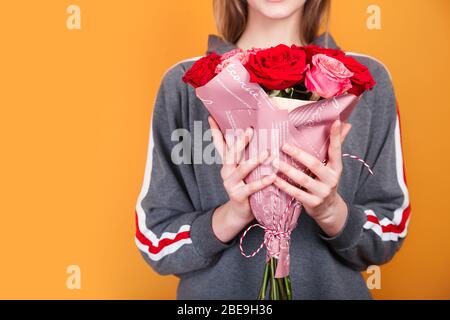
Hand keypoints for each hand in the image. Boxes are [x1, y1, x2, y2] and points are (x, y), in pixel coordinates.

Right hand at [208, 116, 275, 242]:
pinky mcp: (238, 195)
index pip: (220, 145)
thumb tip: (253, 137)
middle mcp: (226, 172)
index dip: (215, 131)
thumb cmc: (245, 187)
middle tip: (250, 130)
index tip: (211, 117)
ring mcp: (231, 183)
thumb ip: (245, 156)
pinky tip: (272, 177)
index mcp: (227, 164)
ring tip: (267, 152)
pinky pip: (251, 187)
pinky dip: (262, 182)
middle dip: (240, 141)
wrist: (239, 213)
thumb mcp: (242, 170)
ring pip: (242, 169)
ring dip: (255, 160)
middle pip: (231, 154)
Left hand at [272, 120, 351, 236]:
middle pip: (315, 164)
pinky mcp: (313, 203)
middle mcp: (331, 179)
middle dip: (299, 154)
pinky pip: (296, 193)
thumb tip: (346, 124)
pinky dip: (284, 186)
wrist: (328, 209)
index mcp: (336, 167)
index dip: (336, 136)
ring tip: (274, 162)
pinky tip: (274, 179)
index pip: (336, 149)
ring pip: (303, 180)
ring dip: (288, 170)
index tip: (335, 121)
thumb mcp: (332, 166)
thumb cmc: (326, 181)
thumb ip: (336, 146)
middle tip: (283, 145)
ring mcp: (322, 192)